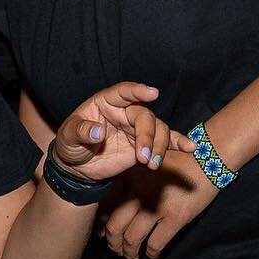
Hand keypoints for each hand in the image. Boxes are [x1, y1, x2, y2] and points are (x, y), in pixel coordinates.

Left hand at [52, 83, 193, 182]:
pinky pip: (165, 141)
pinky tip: (191, 147)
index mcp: (105, 102)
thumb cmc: (70, 144)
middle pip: (144, 116)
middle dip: (147, 135)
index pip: (122, 92)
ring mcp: (136, 128)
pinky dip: (178, 143)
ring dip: (159, 146)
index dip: (137, 91)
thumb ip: (80, 132)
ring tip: (152, 164)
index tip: (152, 93)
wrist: (78, 167)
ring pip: (157, 129)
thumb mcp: (67, 138)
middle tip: (144, 157)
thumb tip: (97, 131)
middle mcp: (124, 112)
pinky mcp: (145, 145)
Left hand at [100, 151, 217, 258]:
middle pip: (114, 227)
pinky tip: (152, 255)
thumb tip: (108, 213)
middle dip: (113, 244)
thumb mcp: (144, 167)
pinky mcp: (175, 217)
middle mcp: (138, 193)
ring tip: (131, 258)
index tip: (102, 234)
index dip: (101, 225)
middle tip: (116, 250)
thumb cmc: (174, 164)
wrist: (205, 158)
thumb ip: (127, 185)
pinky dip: (151, 254)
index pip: (105, 208)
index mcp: (128, 179)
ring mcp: (156, 206)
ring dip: (129, 253)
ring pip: (132, 239)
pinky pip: (155, 244)